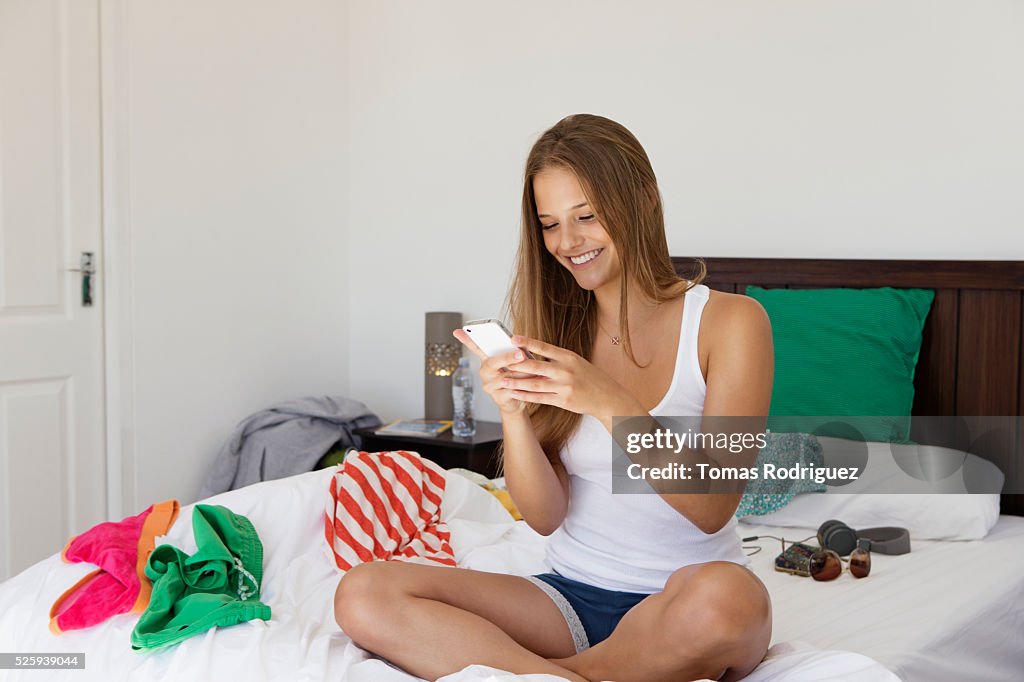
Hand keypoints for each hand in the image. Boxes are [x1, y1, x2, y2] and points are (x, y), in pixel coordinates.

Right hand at [452, 329, 534, 414]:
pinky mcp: (498, 398)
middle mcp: (485, 372)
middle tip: (520, 354)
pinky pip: (511, 390)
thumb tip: (522, 345)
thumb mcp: (517, 362)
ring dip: (521, 374)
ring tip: (534, 371)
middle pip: (492, 363)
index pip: (476, 348)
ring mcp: (489, 386)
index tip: (458, 330)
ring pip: (505, 377)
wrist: (518, 401)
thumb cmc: (518, 377)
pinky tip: (529, 384)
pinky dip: (522, 386)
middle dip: (507, 358)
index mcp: (487, 360)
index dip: (467, 340)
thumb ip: (516, 352)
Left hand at [499, 335, 643, 420]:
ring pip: (535, 384)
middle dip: (516, 365)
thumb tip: (534, 356)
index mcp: (569, 357)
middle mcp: (566, 371)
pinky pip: (540, 398)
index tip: (513, 339)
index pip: (544, 347)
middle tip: (500, 363)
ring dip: (517, 383)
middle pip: (535, 366)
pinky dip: (526, 396)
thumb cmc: (591, 378)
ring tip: (503, 381)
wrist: (608, 397)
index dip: (527, 343)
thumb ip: (557, 360)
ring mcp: (564, 387)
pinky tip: (516, 394)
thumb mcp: (577, 362)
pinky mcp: (563, 401)